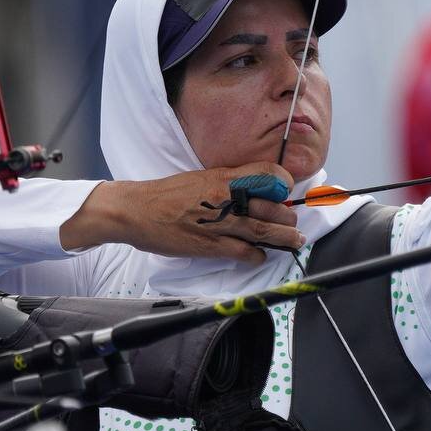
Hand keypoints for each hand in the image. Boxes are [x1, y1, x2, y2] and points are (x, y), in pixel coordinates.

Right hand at [62, 162, 303, 263]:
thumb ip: (227, 182)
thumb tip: (252, 191)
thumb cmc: (167, 194)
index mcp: (224, 177)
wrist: (135, 210)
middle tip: (293, 223)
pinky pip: (244, 252)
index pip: (267, 174)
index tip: (287, 191)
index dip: (284, 183)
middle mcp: (226, 198)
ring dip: (284, 238)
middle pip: (271, 207)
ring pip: (263, 231)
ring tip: (295, 240)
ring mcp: (219, 223)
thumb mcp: (201, 178)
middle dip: (287, 217)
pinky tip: (261, 256)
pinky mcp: (210, 245)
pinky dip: (257, 256)